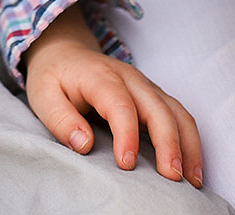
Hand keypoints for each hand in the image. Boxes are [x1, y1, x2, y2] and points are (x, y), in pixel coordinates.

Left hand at [20, 8, 204, 187]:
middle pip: (158, 108)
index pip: (120, 105)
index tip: (127, 164)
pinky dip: (189, 140)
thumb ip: (61, 120)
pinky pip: (179, 115)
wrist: (66, 53)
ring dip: (188, 144)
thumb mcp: (43, 96)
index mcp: (100, 76)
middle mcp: (130, 78)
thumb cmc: (54, 78)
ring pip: (176, 111)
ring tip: (192, 180)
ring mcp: (145, 86)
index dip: (126, 135)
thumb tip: (84, 144)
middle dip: (169, 143)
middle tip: (172, 178)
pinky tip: (191, 167)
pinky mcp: (154, 96)